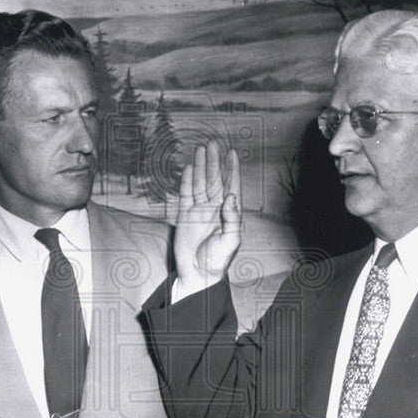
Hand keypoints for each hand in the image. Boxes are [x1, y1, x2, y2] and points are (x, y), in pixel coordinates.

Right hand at [173, 141, 241, 293]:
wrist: (197, 274)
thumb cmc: (218, 261)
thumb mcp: (230, 242)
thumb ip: (232, 219)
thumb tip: (230, 197)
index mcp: (229, 214)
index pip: (231, 186)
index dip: (232, 169)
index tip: (232, 154)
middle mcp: (215, 209)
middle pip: (215, 180)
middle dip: (214, 162)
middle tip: (212, 144)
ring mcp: (199, 211)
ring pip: (201, 183)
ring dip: (202, 167)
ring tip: (201, 149)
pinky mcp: (185, 216)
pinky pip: (186, 194)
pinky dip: (188, 180)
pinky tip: (189, 168)